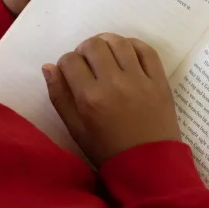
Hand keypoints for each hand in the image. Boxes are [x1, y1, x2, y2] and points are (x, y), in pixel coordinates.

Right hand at [42, 33, 180, 166]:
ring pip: (119, 42)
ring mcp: (140, 79)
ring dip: (107, 42)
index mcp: (90, 98)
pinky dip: (133, 44)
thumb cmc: (107, 150)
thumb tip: (49, 66)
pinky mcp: (159, 80)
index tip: (71, 71)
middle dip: (85, 49)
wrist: (148, 165)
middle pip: (94, 45)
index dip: (66, 62)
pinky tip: (126, 52)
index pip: (70, 60)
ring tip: (105, 53)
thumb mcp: (76, 129)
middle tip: (88, 62)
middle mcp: (114, 83)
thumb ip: (60, 96)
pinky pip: (146, 49)